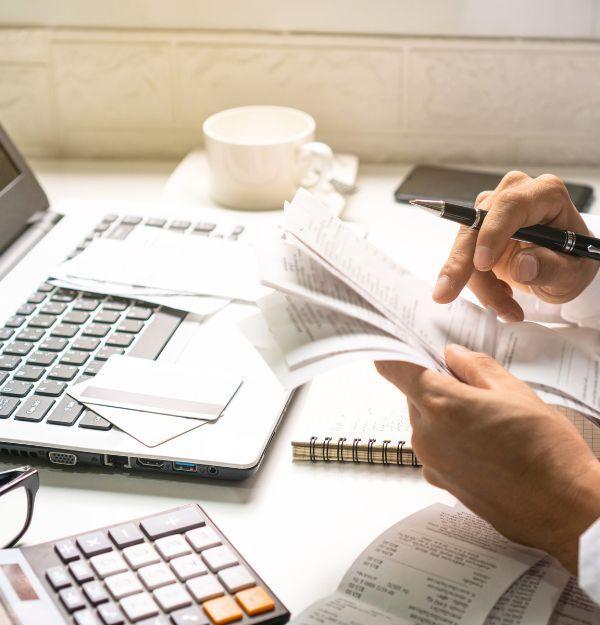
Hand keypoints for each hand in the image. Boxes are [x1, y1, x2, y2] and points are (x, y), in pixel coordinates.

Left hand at [376, 346, 599, 573]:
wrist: (565, 510)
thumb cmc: (546, 451)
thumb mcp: (514, 391)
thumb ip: (475, 366)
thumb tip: (452, 354)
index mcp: (440, 405)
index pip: (394, 369)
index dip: (398, 354)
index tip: (406, 348)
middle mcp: (426, 435)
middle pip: (415, 396)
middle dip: (439, 387)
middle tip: (477, 390)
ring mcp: (431, 463)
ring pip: (427, 423)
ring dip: (447, 416)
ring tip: (491, 425)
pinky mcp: (441, 484)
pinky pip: (437, 450)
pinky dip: (452, 442)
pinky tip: (488, 449)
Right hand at [432, 171, 598, 320]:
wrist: (562, 266)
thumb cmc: (572, 261)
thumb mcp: (573, 272)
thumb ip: (551, 268)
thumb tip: (522, 266)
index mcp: (545, 195)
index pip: (510, 205)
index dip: (492, 233)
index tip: (482, 264)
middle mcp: (514, 196)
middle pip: (477, 226)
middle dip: (463, 265)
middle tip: (447, 293)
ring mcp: (492, 213)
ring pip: (466, 247)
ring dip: (479, 283)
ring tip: (506, 307)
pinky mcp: (478, 231)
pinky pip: (464, 258)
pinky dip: (477, 283)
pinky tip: (500, 294)